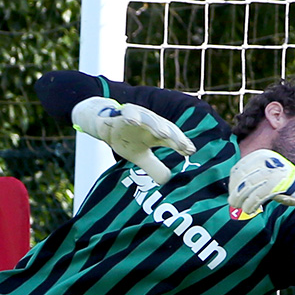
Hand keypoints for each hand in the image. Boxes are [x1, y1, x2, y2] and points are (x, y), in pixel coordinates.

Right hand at [71, 97, 195, 184]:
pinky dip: (130, 116)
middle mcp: (150, 124)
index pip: (172, 139)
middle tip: (182, 145)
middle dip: (174, 136)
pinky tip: (133, 121)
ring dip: (156, 125)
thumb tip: (167, 181)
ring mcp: (137, 117)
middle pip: (165, 128)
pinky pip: (127, 113)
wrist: (104, 125)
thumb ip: (153, 167)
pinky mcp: (122, 113)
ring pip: (149, 120)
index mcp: (156, 134)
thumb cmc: (126, 140)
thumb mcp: (140, 157)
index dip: (181, 144)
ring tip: (163, 133)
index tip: (190, 151)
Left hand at [228, 148, 294, 228]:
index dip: (232, 182)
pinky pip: (259, 194)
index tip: (231, 192)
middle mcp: (268, 161)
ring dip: (241, 198)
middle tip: (232, 203)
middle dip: (235, 191)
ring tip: (239, 207)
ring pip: (250, 185)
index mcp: (262, 156)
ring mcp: (274, 171)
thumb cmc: (281, 183)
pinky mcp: (279, 183)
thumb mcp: (264, 174)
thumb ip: (251, 176)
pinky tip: (249, 209)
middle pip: (243, 176)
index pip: (240, 167)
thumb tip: (232, 186)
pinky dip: (252, 203)